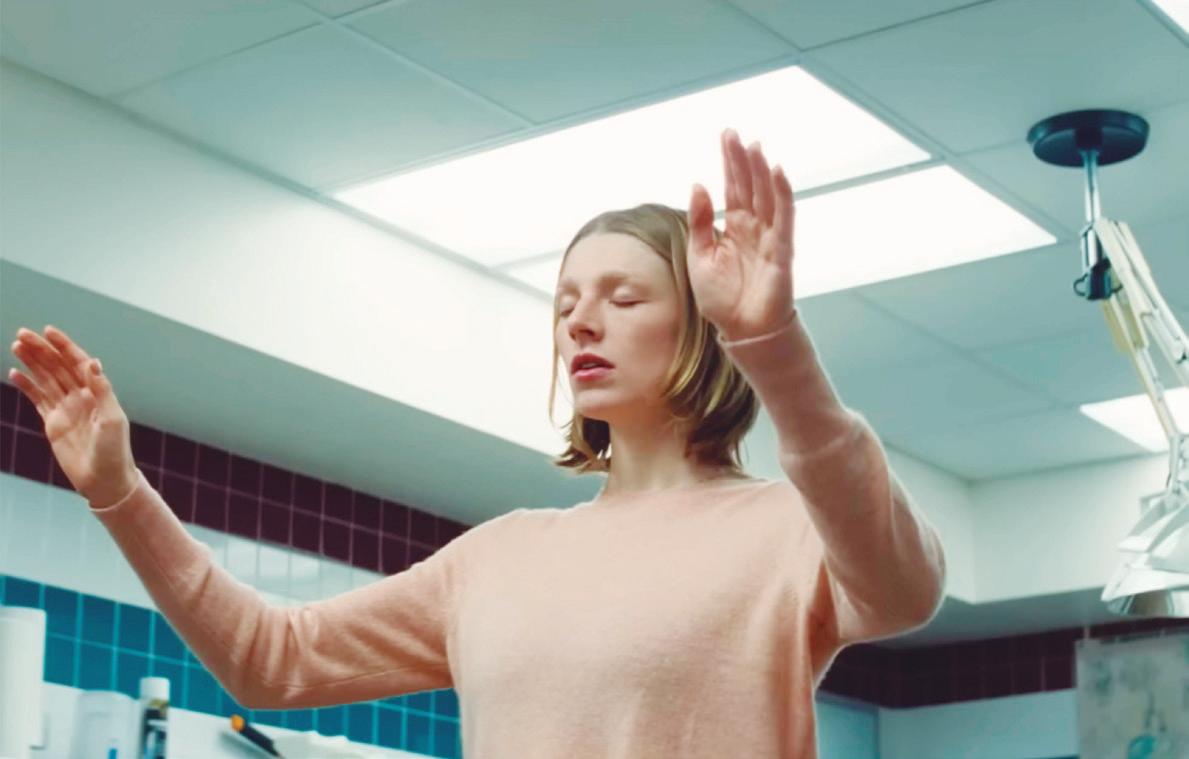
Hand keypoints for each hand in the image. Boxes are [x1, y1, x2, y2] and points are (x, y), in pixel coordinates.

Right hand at [8, 326, 138, 507]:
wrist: (104, 480)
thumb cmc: (114, 450)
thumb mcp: (112, 419)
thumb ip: (102, 390)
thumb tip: (93, 362)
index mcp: (98, 392)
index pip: (78, 362)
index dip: (64, 346)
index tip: (48, 331)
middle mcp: (82, 397)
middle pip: (58, 367)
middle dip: (41, 350)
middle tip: (22, 334)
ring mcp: (66, 408)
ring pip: (46, 379)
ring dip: (32, 363)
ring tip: (15, 346)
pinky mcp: (53, 423)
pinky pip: (38, 399)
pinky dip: (27, 386)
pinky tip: (14, 373)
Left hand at [687, 128, 796, 341]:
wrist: (741, 330)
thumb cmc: (721, 298)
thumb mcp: (700, 257)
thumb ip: (700, 223)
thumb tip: (698, 186)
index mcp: (733, 228)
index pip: (733, 187)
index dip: (730, 162)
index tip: (727, 136)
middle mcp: (753, 227)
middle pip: (749, 186)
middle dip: (743, 160)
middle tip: (735, 134)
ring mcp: (769, 237)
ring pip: (766, 196)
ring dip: (761, 171)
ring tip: (754, 147)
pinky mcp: (781, 251)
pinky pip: (783, 217)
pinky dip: (782, 194)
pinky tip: (777, 172)